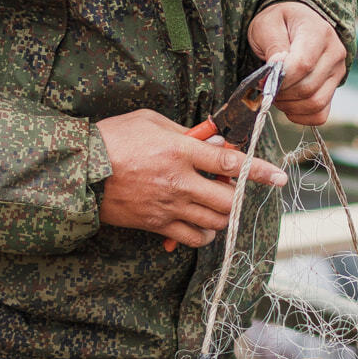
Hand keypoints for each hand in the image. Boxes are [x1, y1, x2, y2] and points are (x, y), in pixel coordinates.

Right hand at [95, 109, 287, 247]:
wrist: (77, 172)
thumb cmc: (111, 139)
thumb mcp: (149, 120)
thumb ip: (183, 131)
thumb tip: (209, 141)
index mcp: (179, 150)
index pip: (230, 162)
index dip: (259, 170)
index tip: (279, 176)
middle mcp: (179, 182)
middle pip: (228, 199)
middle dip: (237, 196)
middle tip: (231, 188)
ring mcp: (168, 207)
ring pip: (215, 221)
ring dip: (223, 215)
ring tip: (214, 203)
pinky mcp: (156, 225)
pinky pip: (193, 238)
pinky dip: (204, 232)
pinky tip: (199, 221)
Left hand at [247, 1, 345, 124]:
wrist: (295, 22)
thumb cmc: (279, 22)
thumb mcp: (267, 25)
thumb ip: (273, 45)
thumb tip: (277, 71)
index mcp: (319, 32)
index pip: (303, 65)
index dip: (280, 79)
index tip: (263, 79)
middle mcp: (335, 52)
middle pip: (308, 88)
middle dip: (281, 93)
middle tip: (267, 87)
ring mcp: (338, 72)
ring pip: (315, 103)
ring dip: (289, 106)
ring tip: (277, 93)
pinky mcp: (334, 88)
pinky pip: (320, 114)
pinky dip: (301, 115)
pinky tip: (288, 104)